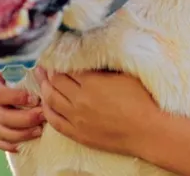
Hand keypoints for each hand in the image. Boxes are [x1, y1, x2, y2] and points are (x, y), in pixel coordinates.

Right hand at [0, 52, 44, 151]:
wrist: (8, 65)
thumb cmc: (18, 58)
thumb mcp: (19, 54)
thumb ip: (24, 58)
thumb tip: (41, 65)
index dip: (15, 98)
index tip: (35, 98)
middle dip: (24, 119)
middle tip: (43, 115)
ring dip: (21, 133)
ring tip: (40, 129)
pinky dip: (11, 144)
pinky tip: (27, 142)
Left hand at [35, 68, 158, 156]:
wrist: (148, 131)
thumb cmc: (142, 100)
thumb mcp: (125, 75)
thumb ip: (104, 66)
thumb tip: (92, 56)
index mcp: (92, 83)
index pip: (66, 68)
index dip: (59, 61)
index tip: (57, 55)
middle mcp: (80, 100)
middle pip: (55, 82)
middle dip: (49, 72)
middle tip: (45, 64)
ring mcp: (77, 118)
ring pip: (51, 100)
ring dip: (44, 88)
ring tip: (42, 80)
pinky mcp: (78, 134)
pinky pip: (54, 121)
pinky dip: (46, 110)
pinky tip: (45, 104)